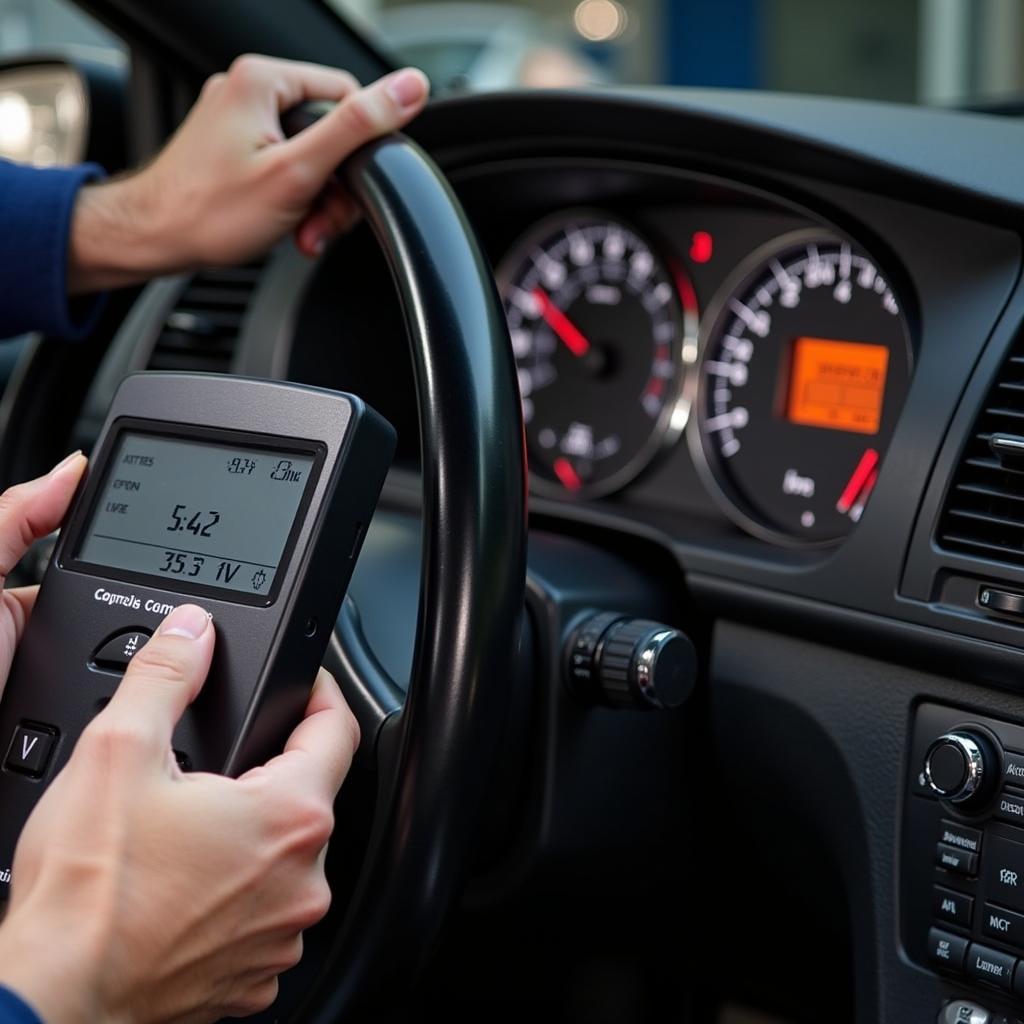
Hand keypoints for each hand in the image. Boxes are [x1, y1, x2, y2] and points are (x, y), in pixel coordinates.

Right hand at [0, 456, 358, 1022]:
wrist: (51, 996)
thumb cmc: (87, 893)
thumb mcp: (118, 750)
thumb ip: (166, 675)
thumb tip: (191, 632)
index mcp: (289, 816)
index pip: (339, 730)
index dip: (321, 696)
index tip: (306, 686)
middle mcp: (303, 879)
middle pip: (310, 797)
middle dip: (270, 772)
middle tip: (216, 766)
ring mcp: (281, 933)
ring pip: (285, 859)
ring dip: (252, 839)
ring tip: (192, 832)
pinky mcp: (253, 975)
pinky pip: (263, 916)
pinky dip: (237, 896)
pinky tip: (188, 887)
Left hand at [68, 56, 429, 291]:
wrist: (152, 239)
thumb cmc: (210, 212)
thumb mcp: (298, 171)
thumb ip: (356, 127)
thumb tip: (409, 87)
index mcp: (263, 79)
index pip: (348, 97)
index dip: (359, 150)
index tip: (346, 190)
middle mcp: (248, 90)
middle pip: (330, 132)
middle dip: (334, 186)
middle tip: (320, 222)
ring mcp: (237, 119)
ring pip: (310, 155)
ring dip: (316, 200)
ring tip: (302, 231)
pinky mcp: (231, 146)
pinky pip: (284, 166)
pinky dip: (293, 199)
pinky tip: (287, 225)